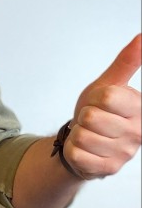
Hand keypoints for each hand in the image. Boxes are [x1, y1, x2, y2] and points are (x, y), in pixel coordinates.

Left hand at [63, 35, 141, 179]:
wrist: (86, 140)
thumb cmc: (99, 110)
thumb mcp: (108, 84)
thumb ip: (126, 62)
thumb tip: (141, 38)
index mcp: (139, 109)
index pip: (107, 97)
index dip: (95, 98)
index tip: (100, 103)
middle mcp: (137, 132)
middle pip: (91, 118)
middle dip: (85, 117)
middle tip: (92, 121)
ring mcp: (124, 153)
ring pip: (82, 137)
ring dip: (78, 134)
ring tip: (89, 134)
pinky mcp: (108, 169)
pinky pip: (75, 154)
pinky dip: (73, 149)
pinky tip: (85, 149)